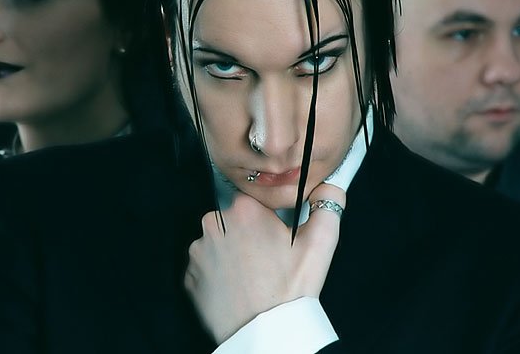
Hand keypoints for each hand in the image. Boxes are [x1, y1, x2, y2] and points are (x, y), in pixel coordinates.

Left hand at [185, 183, 345, 343]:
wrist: (266, 332)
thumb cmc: (290, 289)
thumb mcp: (321, 243)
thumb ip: (329, 204)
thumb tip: (329, 187)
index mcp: (244, 210)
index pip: (254, 201)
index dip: (267, 219)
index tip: (276, 236)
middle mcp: (214, 224)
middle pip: (234, 219)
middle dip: (249, 234)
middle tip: (268, 259)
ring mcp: (198, 251)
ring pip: (218, 242)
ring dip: (232, 253)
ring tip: (253, 276)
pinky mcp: (190, 276)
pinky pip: (206, 266)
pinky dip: (218, 274)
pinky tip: (238, 286)